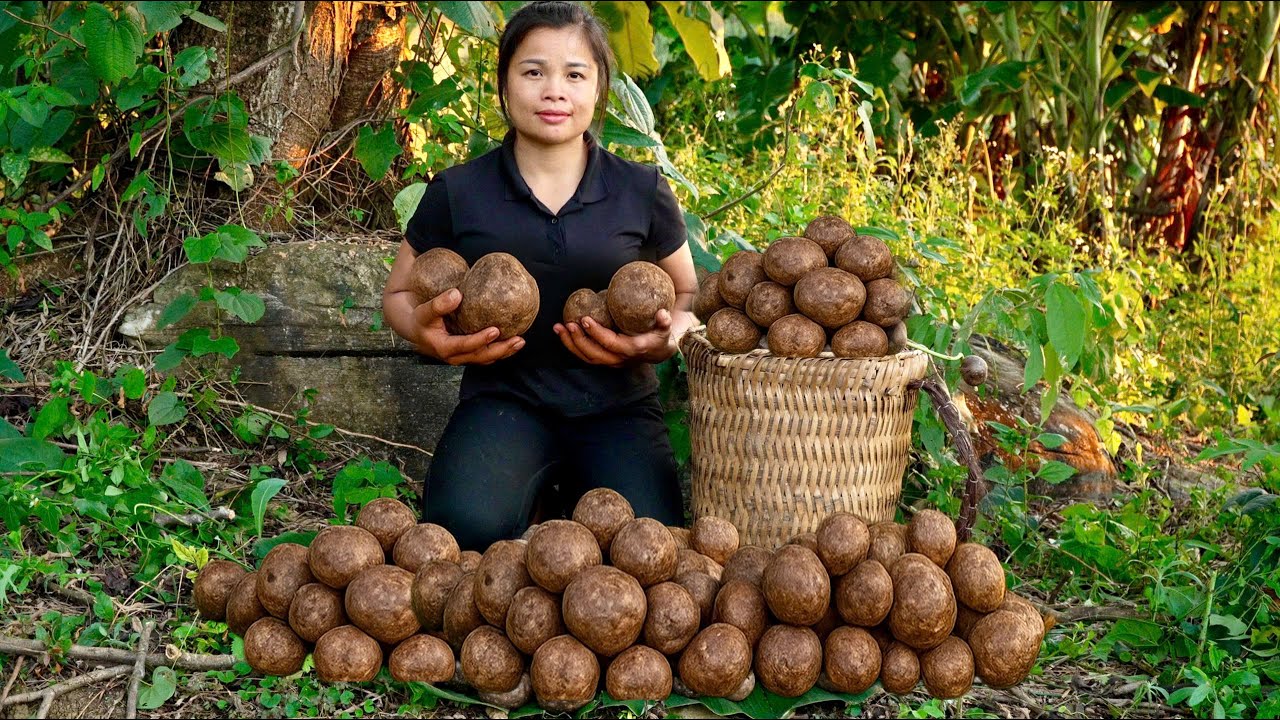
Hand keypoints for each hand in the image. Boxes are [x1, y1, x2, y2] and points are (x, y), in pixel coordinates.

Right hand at [412, 288, 524, 364]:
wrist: (415, 330)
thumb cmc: (421, 319)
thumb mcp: (425, 311)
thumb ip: (439, 304)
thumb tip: (457, 294)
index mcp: (444, 347)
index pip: (465, 345)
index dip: (480, 340)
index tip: (496, 330)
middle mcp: (454, 356)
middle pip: (480, 356)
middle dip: (501, 350)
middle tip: (518, 340)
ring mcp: (462, 357)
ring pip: (485, 358)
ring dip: (504, 352)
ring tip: (520, 342)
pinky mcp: (467, 354)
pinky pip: (485, 355)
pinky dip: (499, 350)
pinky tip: (512, 341)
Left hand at [554, 310, 676, 367]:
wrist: (657, 352)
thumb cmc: (659, 336)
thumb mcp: (665, 329)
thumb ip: (665, 322)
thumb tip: (663, 314)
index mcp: (631, 350)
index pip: (611, 343)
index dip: (597, 333)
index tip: (585, 319)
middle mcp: (618, 359)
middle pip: (594, 354)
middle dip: (578, 340)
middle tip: (567, 324)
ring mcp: (609, 361)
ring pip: (586, 357)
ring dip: (570, 343)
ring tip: (558, 328)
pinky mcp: (604, 359)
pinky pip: (585, 355)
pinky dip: (572, 345)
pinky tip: (563, 332)